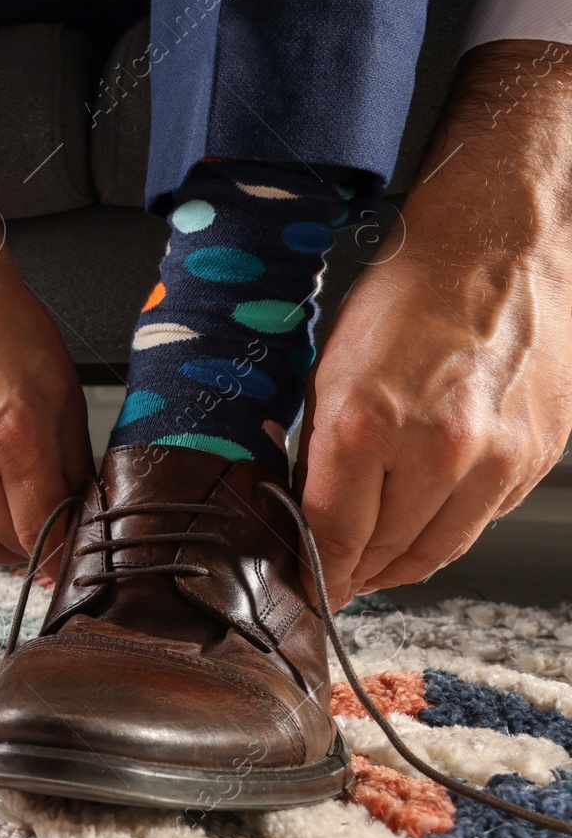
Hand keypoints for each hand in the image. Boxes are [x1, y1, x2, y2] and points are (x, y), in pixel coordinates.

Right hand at [0, 163, 94, 566]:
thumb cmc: (11, 337)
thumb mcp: (66, 401)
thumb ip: (73, 468)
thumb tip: (83, 519)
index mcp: (15, 435)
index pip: (42, 528)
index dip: (62, 556)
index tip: (71, 567)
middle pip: (2, 540)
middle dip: (32, 551)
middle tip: (48, 544)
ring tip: (14, 527)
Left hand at [298, 39, 571, 607]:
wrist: (497, 248)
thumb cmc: (408, 296)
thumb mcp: (328, 369)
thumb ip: (318, 447)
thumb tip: (301, 509)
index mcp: (366, 425)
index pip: (331, 536)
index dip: (315, 572)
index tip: (304, 589)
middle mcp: (437, 450)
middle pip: (386, 553)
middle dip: (354, 574)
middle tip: (334, 582)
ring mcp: (496, 458)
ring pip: (439, 549)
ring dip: (401, 565)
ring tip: (374, 566)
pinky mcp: (536, 456)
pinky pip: (483, 519)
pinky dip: (449, 529)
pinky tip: (425, 521)